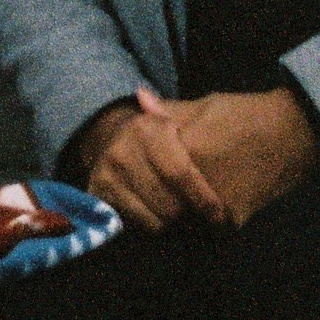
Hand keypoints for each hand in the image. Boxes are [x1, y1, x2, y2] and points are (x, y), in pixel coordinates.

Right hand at [69, 96, 229, 233]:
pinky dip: (156, 223)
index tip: (220, 214)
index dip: (203, 198)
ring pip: (157, 218)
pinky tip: (160, 211)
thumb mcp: (169, 120)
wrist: (108, 138)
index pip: (180, 174)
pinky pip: (141, 224)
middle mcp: (122, 151)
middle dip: (191, 211)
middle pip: (171, 203)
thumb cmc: (152, 133)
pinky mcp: (99, 195)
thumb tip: (152, 95)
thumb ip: (181, 116)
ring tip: (182, 212)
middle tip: (201, 213)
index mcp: (145, 129)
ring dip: (175, 220)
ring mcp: (108, 175)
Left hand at [135, 83, 319, 227]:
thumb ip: (168, 111)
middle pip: (164, 199)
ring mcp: (217, 203)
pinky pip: (209, 228)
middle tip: (162, 193)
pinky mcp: (234, 220)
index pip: (150, 171)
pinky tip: (208, 206)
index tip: (145, 175)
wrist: (292, 135)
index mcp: (187, 149)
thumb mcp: (205, 106)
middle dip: (161, 197)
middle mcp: (199, 180)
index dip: (146, 174)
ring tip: (185, 199)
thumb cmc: (246, 116)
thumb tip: (138, 98)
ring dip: (181, 213)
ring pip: (184, 218)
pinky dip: (205, 221)